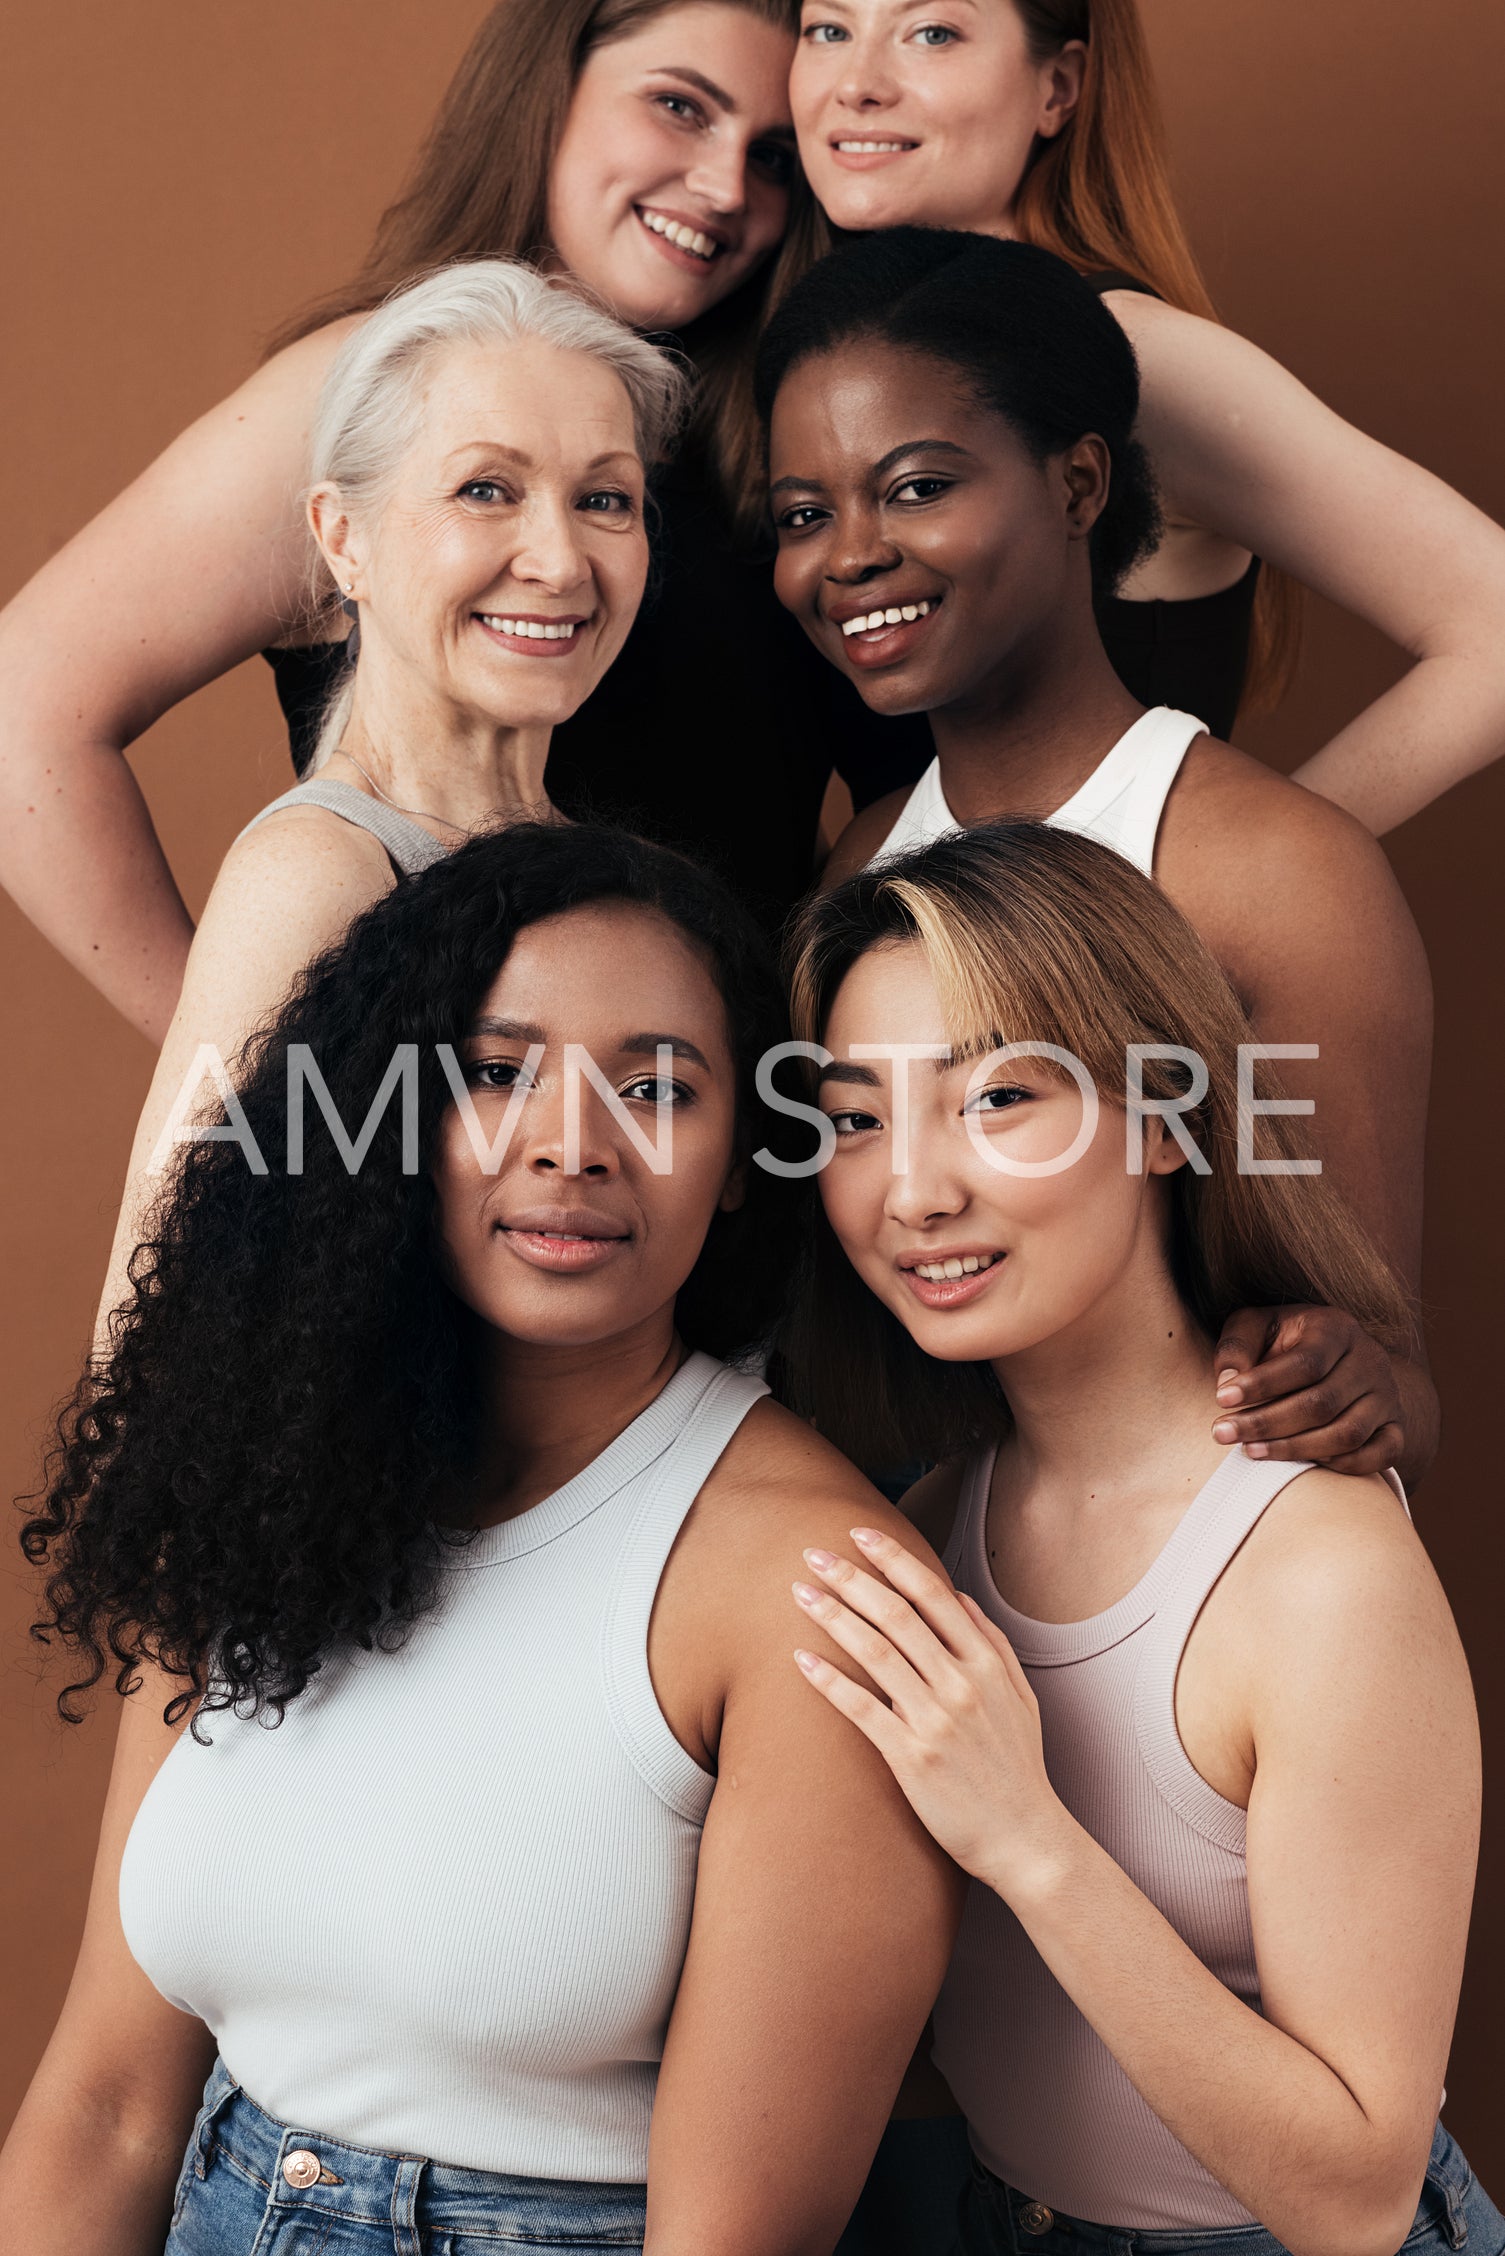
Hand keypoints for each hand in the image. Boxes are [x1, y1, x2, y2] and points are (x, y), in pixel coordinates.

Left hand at [792, 1529, 1072, 1902]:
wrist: (1026, 1840)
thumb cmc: (1019, 1769)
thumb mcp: (1021, 1697)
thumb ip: (992, 1642)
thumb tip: (959, 1596)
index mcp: (987, 1663)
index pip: (933, 1593)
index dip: (893, 1559)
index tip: (859, 1534)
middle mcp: (962, 1684)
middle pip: (897, 1614)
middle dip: (851, 1578)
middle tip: (812, 1553)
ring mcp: (936, 1721)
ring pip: (875, 1653)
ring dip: (832, 1617)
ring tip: (800, 1593)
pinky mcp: (912, 1758)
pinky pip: (862, 1710)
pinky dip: (830, 1681)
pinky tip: (802, 1659)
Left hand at [1211, 1305, 1403, 1475]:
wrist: (1341, 1361)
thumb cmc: (1285, 1342)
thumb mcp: (1257, 1326)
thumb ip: (1238, 1346)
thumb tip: (1227, 1384)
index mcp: (1337, 1328)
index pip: (1306, 1362)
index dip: (1262, 1384)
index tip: (1221, 1399)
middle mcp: (1370, 1361)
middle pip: (1322, 1403)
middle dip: (1267, 1422)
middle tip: (1223, 1433)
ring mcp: (1387, 1397)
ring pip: (1347, 1434)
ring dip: (1294, 1449)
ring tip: (1250, 1451)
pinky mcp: (1396, 1428)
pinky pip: (1379, 1457)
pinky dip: (1341, 1466)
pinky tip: (1301, 1465)